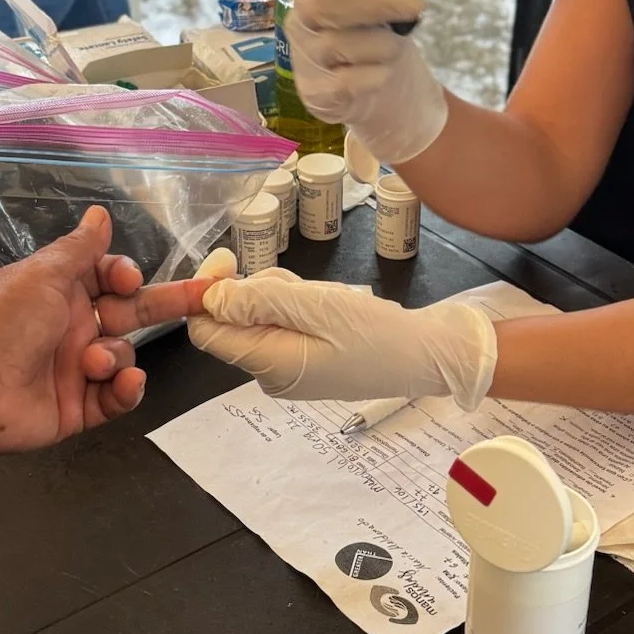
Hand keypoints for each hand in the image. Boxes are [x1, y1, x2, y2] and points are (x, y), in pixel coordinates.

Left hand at [0, 207, 207, 452]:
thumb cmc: (0, 320)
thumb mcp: (44, 273)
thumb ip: (80, 248)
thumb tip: (99, 213)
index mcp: (63, 293)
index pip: (112, 280)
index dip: (128, 277)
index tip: (130, 280)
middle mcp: (72, 329)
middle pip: (132, 315)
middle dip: (168, 305)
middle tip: (206, 298)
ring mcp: (76, 370)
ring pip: (125, 358)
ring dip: (116, 356)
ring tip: (92, 361)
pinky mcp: (77, 409)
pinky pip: (117, 398)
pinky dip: (125, 389)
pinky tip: (122, 380)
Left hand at [189, 270, 496, 408]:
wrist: (428, 356)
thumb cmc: (377, 332)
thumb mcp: (316, 305)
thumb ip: (258, 299)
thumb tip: (209, 298)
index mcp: (268, 365)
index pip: (206, 333)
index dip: (206, 294)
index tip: (228, 258)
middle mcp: (270, 374)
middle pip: (235, 321)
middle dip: (259, 291)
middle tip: (302, 287)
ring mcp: (289, 371)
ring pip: (261, 318)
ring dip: (283, 296)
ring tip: (325, 299)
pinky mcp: (306, 363)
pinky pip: (284, 326)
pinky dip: (299, 308)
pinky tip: (331, 309)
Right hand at [288, 0, 448, 166]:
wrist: (381, 82)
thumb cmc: (375, 18)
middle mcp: (300, 17)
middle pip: (327, 7)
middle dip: (376, 3)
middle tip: (417, 4)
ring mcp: (304, 58)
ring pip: (345, 47)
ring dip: (383, 45)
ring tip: (391, 45)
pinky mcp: (317, 94)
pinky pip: (351, 83)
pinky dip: (376, 76)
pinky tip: (377, 73)